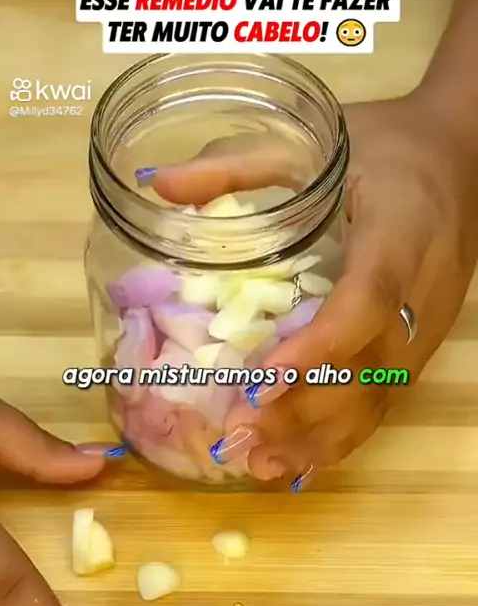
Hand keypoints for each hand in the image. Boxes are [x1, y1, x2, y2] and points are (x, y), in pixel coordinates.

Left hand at [146, 92, 477, 488]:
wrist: (462, 158)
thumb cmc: (387, 147)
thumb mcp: (319, 140)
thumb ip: (240, 163)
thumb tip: (157, 187)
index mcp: (399, 234)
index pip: (367, 302)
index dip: (318, 347)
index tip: (262, 381)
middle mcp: (420, 294)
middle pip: (368, 368)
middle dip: (303, 410)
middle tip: (238, 436)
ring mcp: (426, 329)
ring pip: (378, 398)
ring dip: (319, 437)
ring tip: (259, 465)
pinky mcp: (421, 348)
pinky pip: (385, 401)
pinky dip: (343, 437)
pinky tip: (301, 464)